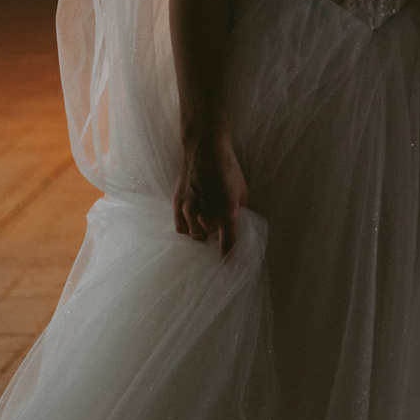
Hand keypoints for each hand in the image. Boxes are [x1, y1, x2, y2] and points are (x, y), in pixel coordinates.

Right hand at [173, 127, 249, 256]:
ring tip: (207, 217)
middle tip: (221, 222)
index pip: (228, 246)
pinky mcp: (177, 205)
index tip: (231, 269)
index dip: (230, 260)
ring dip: (203, 230)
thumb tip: (236, 225)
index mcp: (226, 212)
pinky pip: (182, 228)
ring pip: (196, 234)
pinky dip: (188, 228)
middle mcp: (206, 215)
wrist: (205, 150)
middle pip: (212, 238)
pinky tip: (193, 220)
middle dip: (218, 234)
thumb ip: (238, 211)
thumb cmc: (228, 169)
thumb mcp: (242, 191)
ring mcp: (189, 211)